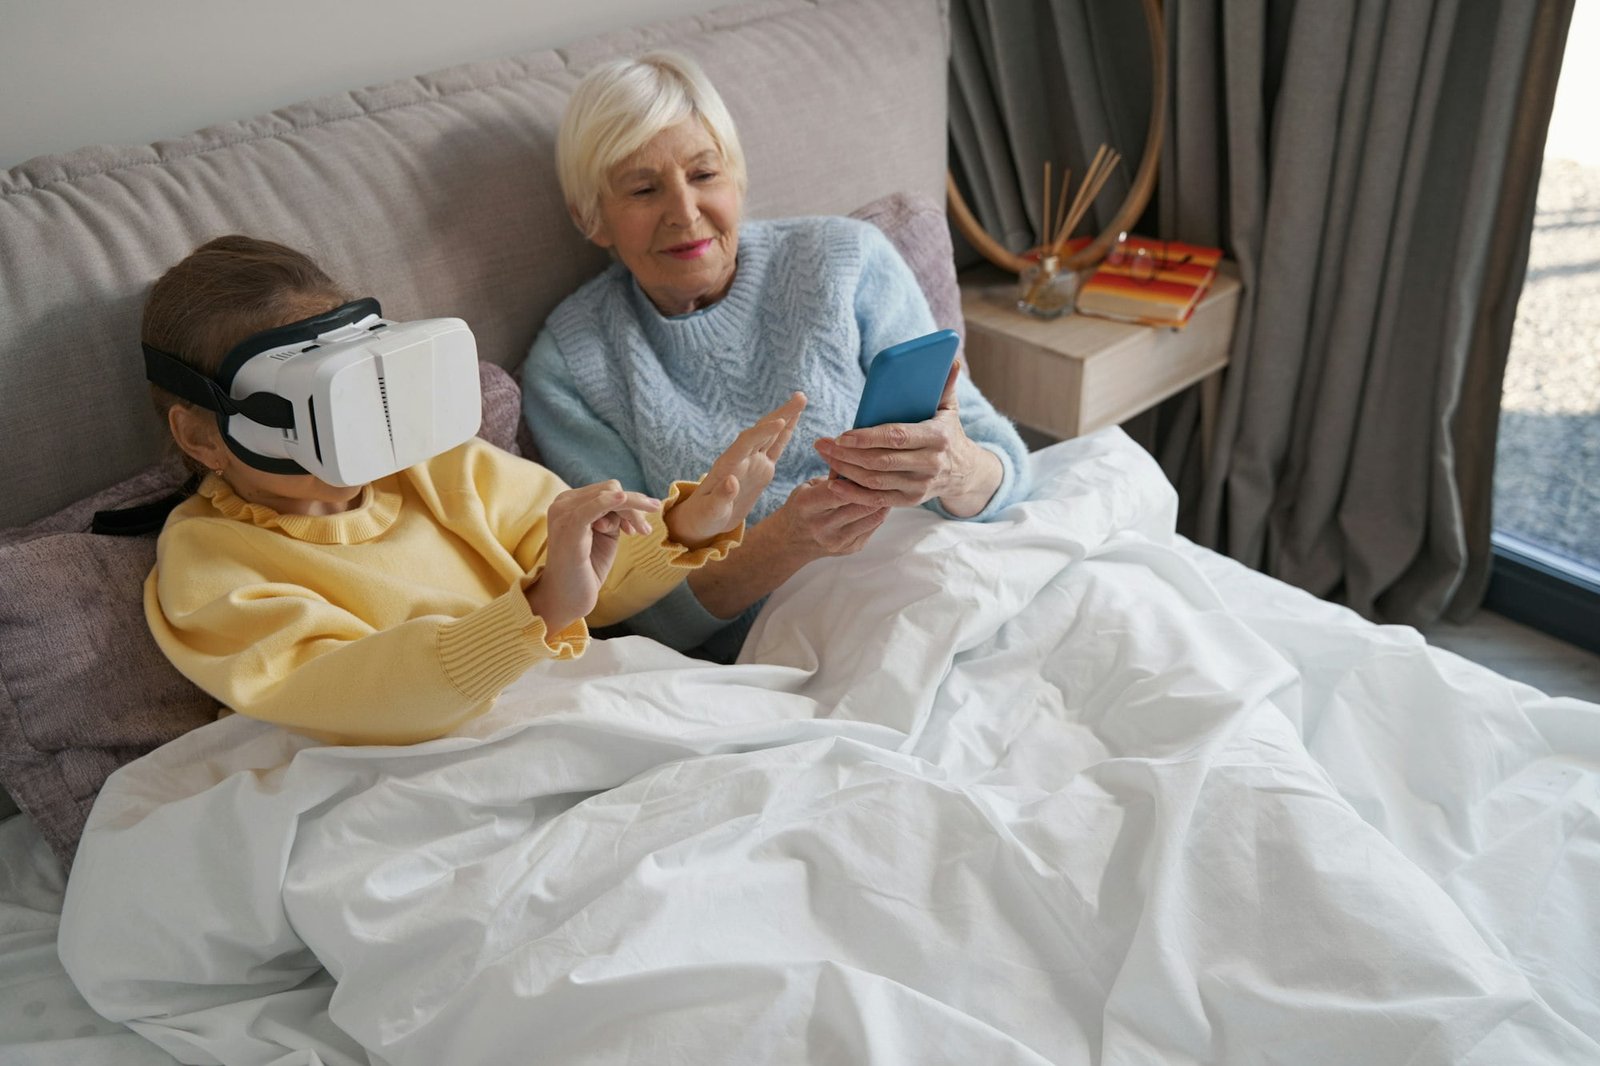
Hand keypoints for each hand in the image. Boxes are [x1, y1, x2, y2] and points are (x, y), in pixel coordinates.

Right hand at [525, 481, 660, 633]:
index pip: (606, 490)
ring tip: (642, 531)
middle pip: (610, 489)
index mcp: (569, 503)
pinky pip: (593, 506)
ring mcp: (564, 514)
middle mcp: (563, 503)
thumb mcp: (605, 536)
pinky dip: (609, 502)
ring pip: (608, 495)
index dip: (628, 504)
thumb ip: (613, 516)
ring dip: (632, 510)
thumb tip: (626, 501)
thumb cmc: (585, 569)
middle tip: (645, 530)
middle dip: (634, 506)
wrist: (566, 598)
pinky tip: (623, 499)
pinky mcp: (569, 528)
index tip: (638, 529)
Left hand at [665, 392, 805, 548]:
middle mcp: (741, 459)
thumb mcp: (709, 512)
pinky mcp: (760, 469)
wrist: (704, 520)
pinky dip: (785, 433)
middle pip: (761, 431)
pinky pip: (775, 448)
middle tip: (800, 397)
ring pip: (770, 435)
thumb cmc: (703, 517)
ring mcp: (752, 462)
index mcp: (727, 466)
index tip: (780, 421)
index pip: (746, 443)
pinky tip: (794, 420)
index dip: (763, 432)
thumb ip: (720, 497)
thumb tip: (731, 481)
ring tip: (801, 399)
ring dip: (785, 417)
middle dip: (780, 414)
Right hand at [764, 476, 889, 564]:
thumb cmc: (801, 506)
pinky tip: (881, 500)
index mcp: (806, 506)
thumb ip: (832, 475)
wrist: (793, 542)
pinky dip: (880, 511)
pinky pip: (874, 526)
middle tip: (887, 473)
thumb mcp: (808, 486)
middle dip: (876, 488)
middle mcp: (821, 526)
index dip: (857, 478)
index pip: (839, 491)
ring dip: (883, 500)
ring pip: (873, 516)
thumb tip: (858, 456)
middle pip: (860, 505)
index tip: (869, 466)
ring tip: (888, 485)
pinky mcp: (850, 548)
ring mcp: (837, 541)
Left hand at [812, 360, 1001, 517]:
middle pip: (880, 461)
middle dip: (847, 453)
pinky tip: (835, 483)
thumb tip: (950, 362)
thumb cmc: (948, 433)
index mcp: (937, 438)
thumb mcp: (949, 409)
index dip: (867, 437)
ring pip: (875, 481)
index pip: (896, 437)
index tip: (842, 434)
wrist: (963, 472)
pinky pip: (877, 500)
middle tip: (822, 444)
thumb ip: (945, 386)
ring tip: (826, 457)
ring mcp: (919, 486)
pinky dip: (854, 494)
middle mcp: (929, 464)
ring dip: (846, 470)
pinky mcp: (911, 500)